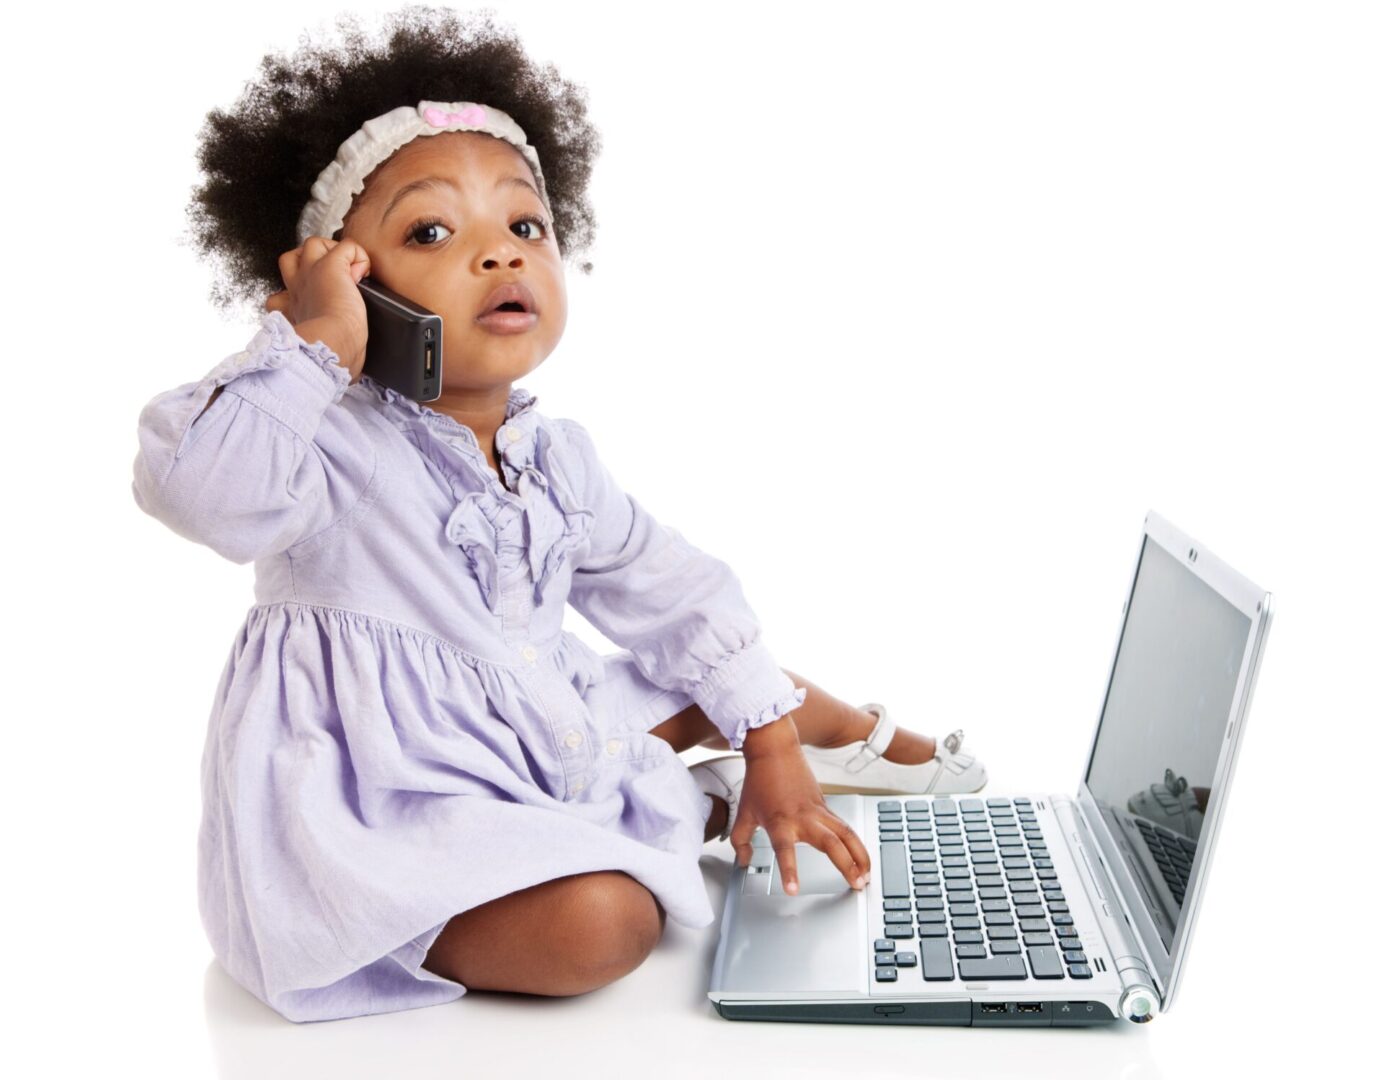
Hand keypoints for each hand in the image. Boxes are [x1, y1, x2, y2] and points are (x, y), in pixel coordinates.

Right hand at [264, 236, 370, 383]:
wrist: (332, 347)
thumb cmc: (329, 359)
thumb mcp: (318, 358)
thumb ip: (326, 357)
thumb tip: (348, 376)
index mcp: (293, 313)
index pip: (281, 298)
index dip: (298, 297)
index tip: (318, 309)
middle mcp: (297, 290)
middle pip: (289, 260)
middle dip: (308, 264)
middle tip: (330, 279)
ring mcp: (311, 274)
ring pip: (312, 244)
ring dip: (331, 251)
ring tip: (348, 271)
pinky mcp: (330, 267)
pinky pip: (345, 246)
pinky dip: (357, 254)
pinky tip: (363, 272)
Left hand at [730, 720, 871, 893]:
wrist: (775, 749)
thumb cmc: (759, 780)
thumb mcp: (743, 813)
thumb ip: (741, 841)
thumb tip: (744, 861)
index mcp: (779, 821)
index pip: (784, 850)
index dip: (789, 871)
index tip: (794, 890)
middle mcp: (802, 817)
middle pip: (830, 843)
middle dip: (845, 865)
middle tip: (855, 885)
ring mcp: (818, 811)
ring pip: (846, 834)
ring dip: (859, 856)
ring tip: (866, 876)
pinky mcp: (826, 806)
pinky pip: (845, 827)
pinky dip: (856, 844)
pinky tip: (861, 858)